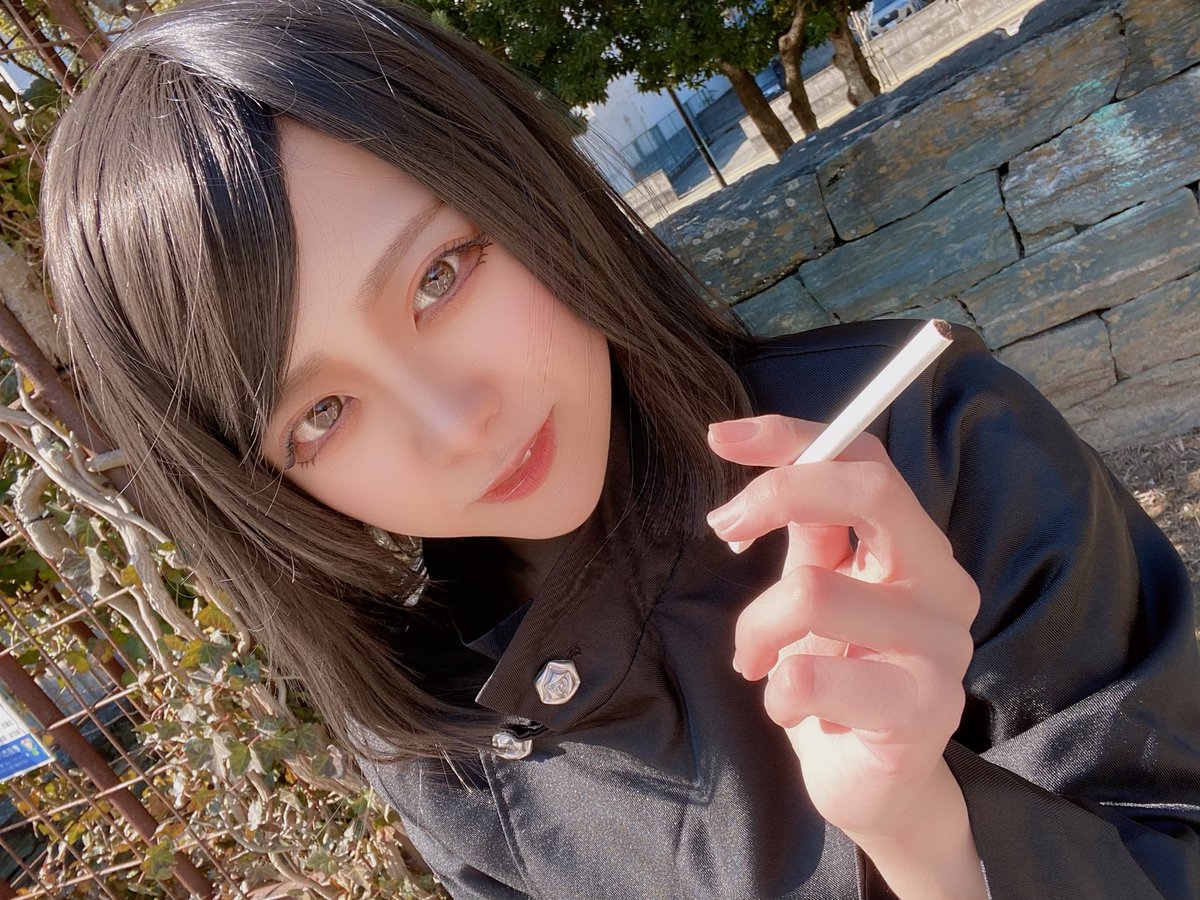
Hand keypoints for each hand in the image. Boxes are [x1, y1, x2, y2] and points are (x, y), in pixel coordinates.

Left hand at [706, 414, 980, 847]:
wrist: (875, 785)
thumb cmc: (842, 678)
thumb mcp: (821, 592)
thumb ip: (811, 531)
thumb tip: (767, 464)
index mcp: (916, 548)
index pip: (866, 460)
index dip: (793, 437)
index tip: (721, 436)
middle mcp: (943, 584)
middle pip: (869, 492)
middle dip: (779, 495)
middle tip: (724, 528)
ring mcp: (942, 645)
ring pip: (812, 592)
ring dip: (756, 630)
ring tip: (754, 662)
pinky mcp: (924, 708)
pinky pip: (809, 675)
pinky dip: (776, 691)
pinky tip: (790, 708)